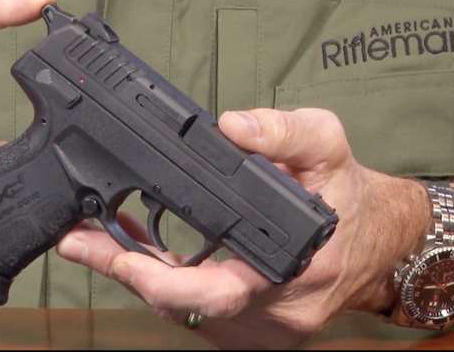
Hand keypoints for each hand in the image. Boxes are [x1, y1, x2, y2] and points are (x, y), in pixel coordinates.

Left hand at [57, 108, 430, 348]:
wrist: (375, 241)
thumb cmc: (349, 197)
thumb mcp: (329, 147)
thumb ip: (285, 132)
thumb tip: (232, 127)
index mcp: (290, 273)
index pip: (216, 293)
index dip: (160, 282)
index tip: (118, 257)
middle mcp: (269, 312)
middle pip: (182, 303)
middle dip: (125, 271)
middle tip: (78, 240)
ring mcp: (256, 326)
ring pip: (180, 307)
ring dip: (135, 273)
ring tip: (91, 237)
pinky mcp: (245, 323)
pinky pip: (190, 304)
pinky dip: (157, 276)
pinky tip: (128, 246)